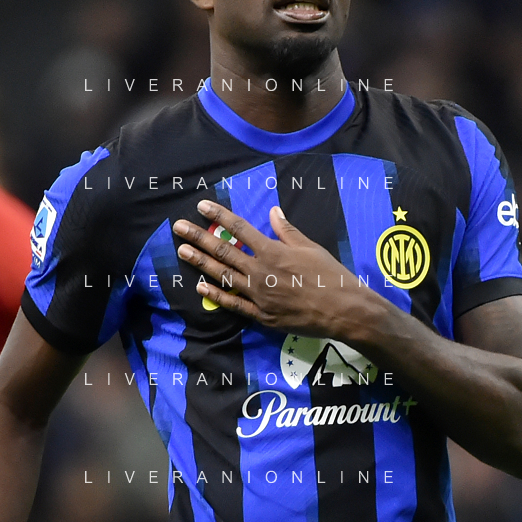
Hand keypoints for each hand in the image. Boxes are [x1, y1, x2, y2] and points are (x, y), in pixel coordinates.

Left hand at [173, 200, 381, 338]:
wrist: (343, 310)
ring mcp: (258, 295)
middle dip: (199, 237)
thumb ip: (287, 231)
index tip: (202, 206)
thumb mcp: (311, 248)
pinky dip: (216, 295)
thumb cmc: (330, 276)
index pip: (240, 229)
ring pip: (223, 276)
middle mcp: (261, 271)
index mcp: (273, 251)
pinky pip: (234, 304)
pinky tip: (201, 286)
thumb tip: (272, 211)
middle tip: (178, 227)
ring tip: (182, 251)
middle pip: (224, 251)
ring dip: (200, 263)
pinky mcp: (261, 315)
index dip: (219, 216)